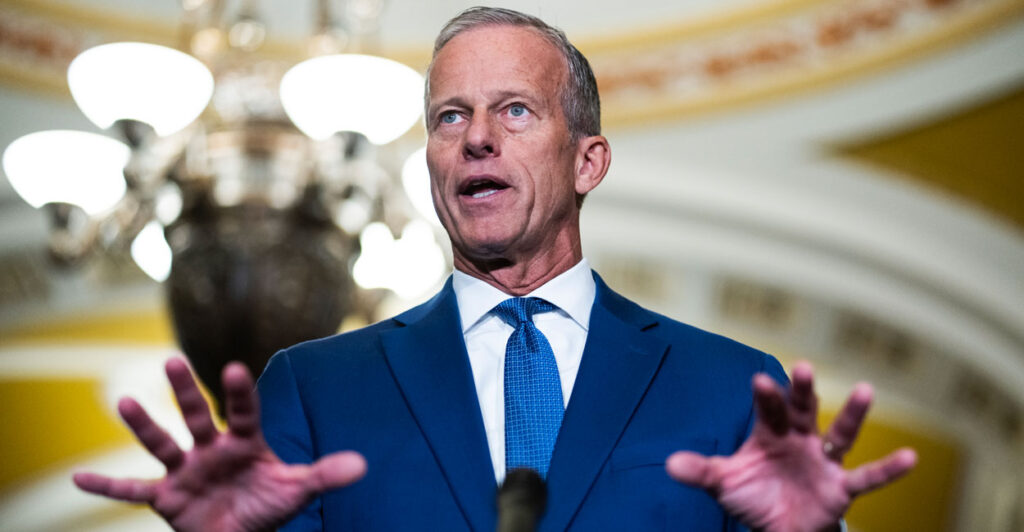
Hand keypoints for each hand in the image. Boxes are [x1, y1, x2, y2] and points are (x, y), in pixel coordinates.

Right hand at [73, 358, 365, 531]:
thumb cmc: (268, 506)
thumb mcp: (296, 490)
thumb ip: (324, 475)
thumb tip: (362, 465)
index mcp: (244, 442)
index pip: (242, 412)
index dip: (239, 393)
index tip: (236, 368)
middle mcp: (210, 449)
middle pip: (196, 415)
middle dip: (185, 391)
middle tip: (172, 360)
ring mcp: (185, 470)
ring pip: (161, 444)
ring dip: (143, 426)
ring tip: (122, 401)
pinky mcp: (166, 497)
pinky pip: (132, 490)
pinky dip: (106, 485)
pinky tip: (78, 477)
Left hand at [666, 362, 916, 531]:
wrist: (778, 528)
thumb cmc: (754, 496)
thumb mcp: (724, 484)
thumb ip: (701, 471)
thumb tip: (669, 464)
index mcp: (770, 433)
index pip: (768, 409)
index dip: (766, 395)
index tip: (759, 380)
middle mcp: (800, 439)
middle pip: (803, 410)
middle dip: (803, 391)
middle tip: (804, 367)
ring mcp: (823, 460)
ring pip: (840, 433)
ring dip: (852, 413)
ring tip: (866, 389)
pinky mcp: (841, 486)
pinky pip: (867, 476)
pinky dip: (888, 468)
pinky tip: (911, 457)